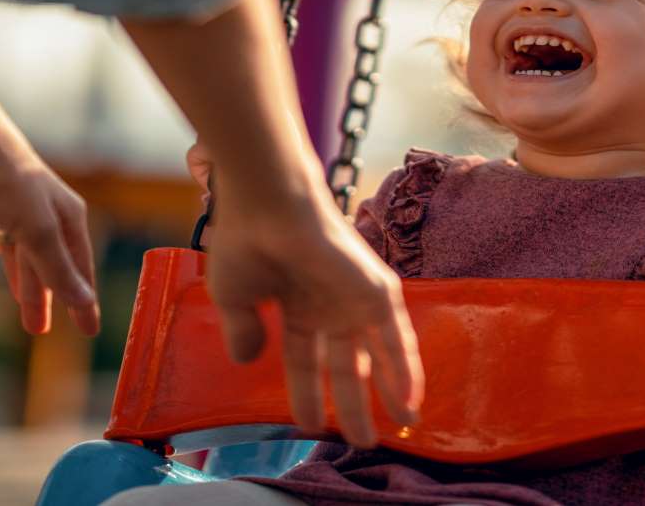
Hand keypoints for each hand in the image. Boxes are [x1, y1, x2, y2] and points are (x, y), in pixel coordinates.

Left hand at [0, 122, 99, 336]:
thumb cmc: (4, 177)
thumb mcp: (34, 230)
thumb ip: (57, 268)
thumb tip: (83, 303)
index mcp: (67, 218)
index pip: (80, 270)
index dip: (83, 302)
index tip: (89, 332)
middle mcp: (47, 213)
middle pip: (53, 265)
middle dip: (50, 299)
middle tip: (43, 332)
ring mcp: (18, 207)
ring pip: (27, 254)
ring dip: (28, 284)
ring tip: (25, 314)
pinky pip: (3, 237)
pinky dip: (8, 256)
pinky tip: (4, 261)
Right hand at [187, 142, 423, 448]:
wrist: (267, 204)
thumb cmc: (245, 241)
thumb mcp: (235, 298)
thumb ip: (244, 331)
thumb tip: (246, 361)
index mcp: (295, 305)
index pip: (304, 360)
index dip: (306, 393)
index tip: (307, 426)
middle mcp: (329, 303)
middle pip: (345, 364)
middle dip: (353, 403)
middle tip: (359, 439)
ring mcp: (354, 297)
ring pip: (377, 354)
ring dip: (389, 393)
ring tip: (398, 430)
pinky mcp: (376, 289)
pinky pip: (395, 338)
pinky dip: (405, 369)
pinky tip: (409, 402)